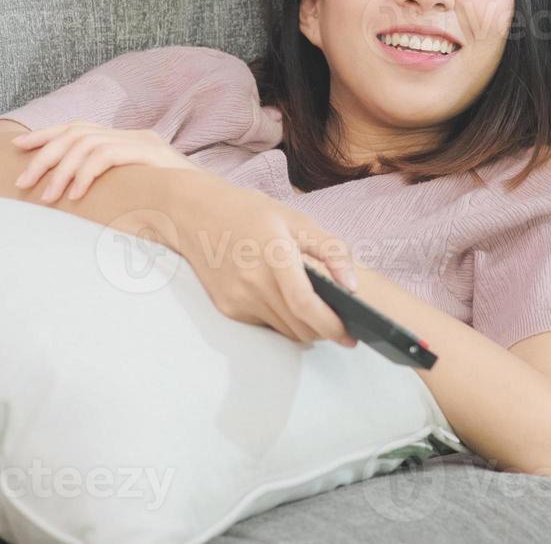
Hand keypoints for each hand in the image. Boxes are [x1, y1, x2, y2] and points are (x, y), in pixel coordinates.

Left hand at [10, 122, 202, 203]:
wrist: (215, 209)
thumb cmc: (175, 211)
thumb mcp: (136, 195)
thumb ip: (111, 189)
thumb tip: (70, 200)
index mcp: (128, 141)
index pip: (79, 128)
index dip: (47, 135)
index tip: (18, 148)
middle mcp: (134, 135)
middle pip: (77, 133)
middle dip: (44, 155)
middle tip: (23, 181)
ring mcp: (144, 143)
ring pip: (87, 144)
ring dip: (61, 171)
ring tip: (47, 197)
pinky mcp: (150, 154)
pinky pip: (106, 156)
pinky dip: (85, 175)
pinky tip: (74, 195)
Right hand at [162, 177, 362, 348]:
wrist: (197, 215)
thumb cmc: (251, 214)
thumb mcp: (297, 219)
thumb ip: (332, 250)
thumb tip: (353, 286)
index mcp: (274, 254)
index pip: (305, 303)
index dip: (330, 325)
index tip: (349, 335)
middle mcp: (253, 281)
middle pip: (299, 326)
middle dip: (323, 330)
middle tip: (340, 323)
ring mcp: (238, 298)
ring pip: (284, 330)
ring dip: (304, 327)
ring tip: (313, 308)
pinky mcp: (228, 308)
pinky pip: (266, 325)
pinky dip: (281, 319)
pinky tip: (280, 297)